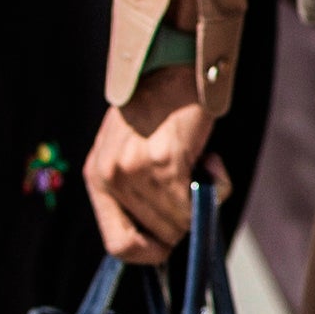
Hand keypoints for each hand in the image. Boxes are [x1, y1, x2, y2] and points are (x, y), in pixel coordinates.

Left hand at [89, 63, 208, 265]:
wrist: (173, 61)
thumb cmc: (160, 105)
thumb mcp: (131, 150)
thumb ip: (139, 189)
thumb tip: (173, 232)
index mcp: (98, 177)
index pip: (118, 246)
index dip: (150, 252)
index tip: (172, 237)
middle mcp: (110, 177)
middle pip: (158, 237)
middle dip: (185, 219)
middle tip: (195, 182)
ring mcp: (134, 171)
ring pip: (180, 223)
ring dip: (202, 200)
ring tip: (203, 163)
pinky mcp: (163, 161)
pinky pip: (197, 203)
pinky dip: (216, 187)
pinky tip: (212, 160)